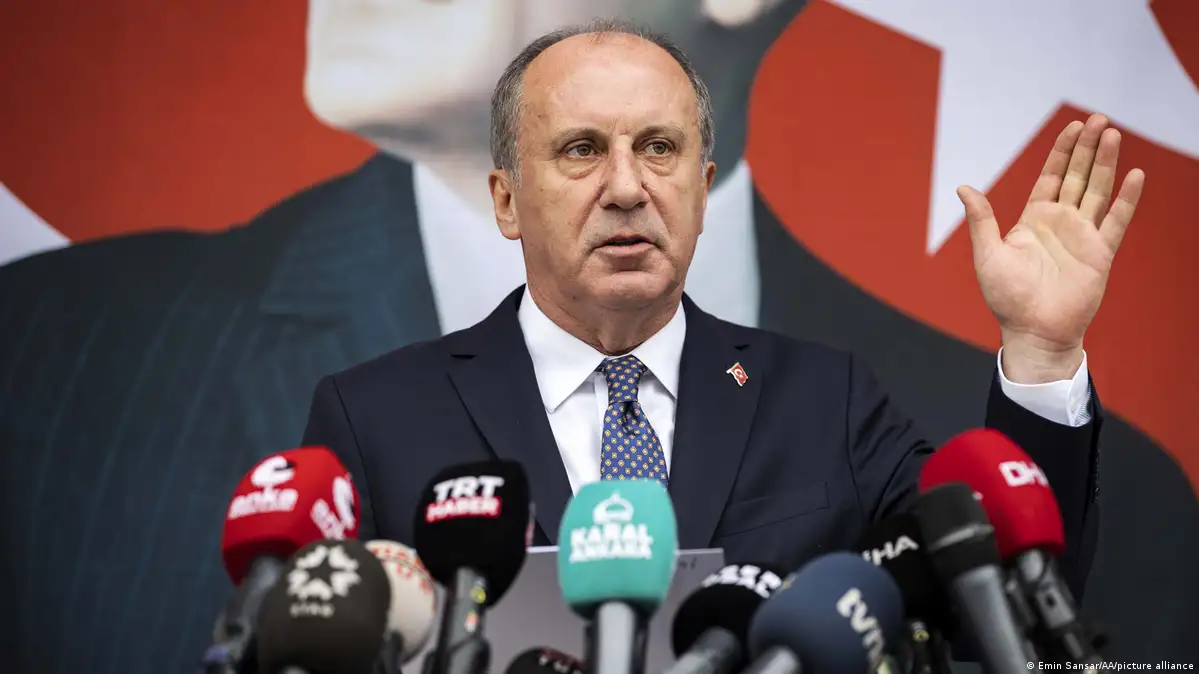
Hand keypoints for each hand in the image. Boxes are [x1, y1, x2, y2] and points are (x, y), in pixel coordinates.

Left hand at [959, 113, 1144, 382]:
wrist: (1032, 331)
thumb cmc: (1006, 298)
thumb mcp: (987, 254)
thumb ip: (981, 220)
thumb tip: (963, 187)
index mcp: (1034, 220)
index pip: (1052, 176)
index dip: (1063, 151)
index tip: (1074, 126)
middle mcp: (1061, 223)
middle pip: (1079, 176)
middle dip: (1089, 148)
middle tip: (1100, 120)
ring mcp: (1083, 236)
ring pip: (1099, 191)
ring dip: (1107, 164)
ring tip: (1114, 135)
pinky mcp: (1100, 254)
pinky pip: (1116, 221)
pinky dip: (1127, 199)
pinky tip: (1135, 176)